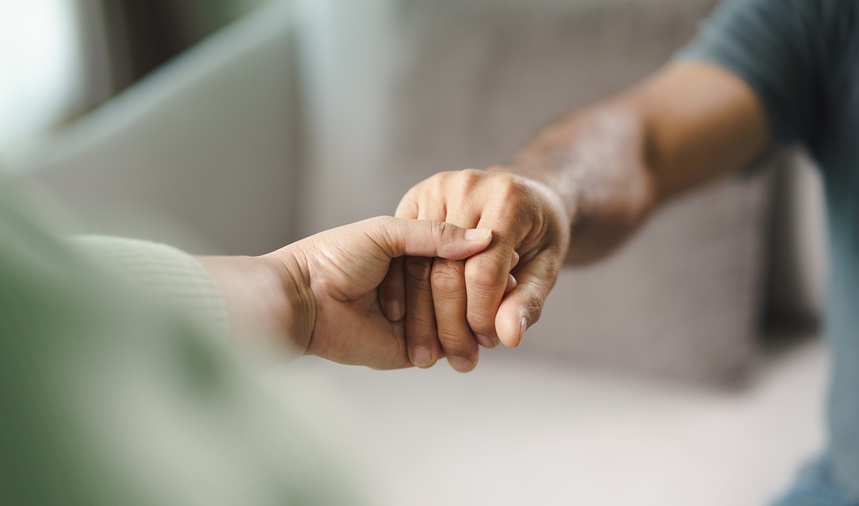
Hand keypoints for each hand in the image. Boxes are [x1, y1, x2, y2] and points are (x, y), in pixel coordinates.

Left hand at [260, 217, 491, 368]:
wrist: (303, 299)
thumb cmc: (335, 257)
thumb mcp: (386, 232)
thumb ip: (434, 234)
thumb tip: (485, 238)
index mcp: (412, 254)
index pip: (459, 258)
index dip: (483, 260)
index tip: (510, 258)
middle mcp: (417, 288)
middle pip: (463, 292)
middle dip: (484, 295)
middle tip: (509, 290)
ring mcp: (416, 320)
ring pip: (458, 322)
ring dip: (475, 322)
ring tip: (496, 318)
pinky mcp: (409, 350)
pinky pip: (443, 349)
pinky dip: (460, 345)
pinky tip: (478, 340)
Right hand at [380, 169, 569, 371]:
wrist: (522, 194)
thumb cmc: (538, 232)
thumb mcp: (545, 266)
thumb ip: (527, 301)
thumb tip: (509, 337)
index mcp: (507, 199)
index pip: (484, 270)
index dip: (482, 314)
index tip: (487, 343)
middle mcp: (467, 186)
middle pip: (446, 269)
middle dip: (452, 323)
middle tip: (460, 358)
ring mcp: (435, 189)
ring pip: (418, 265)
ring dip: (423, 316)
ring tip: (434, 353)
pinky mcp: (413, 198)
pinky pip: (402, 254)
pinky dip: (404, 293)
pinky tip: (410, 325)